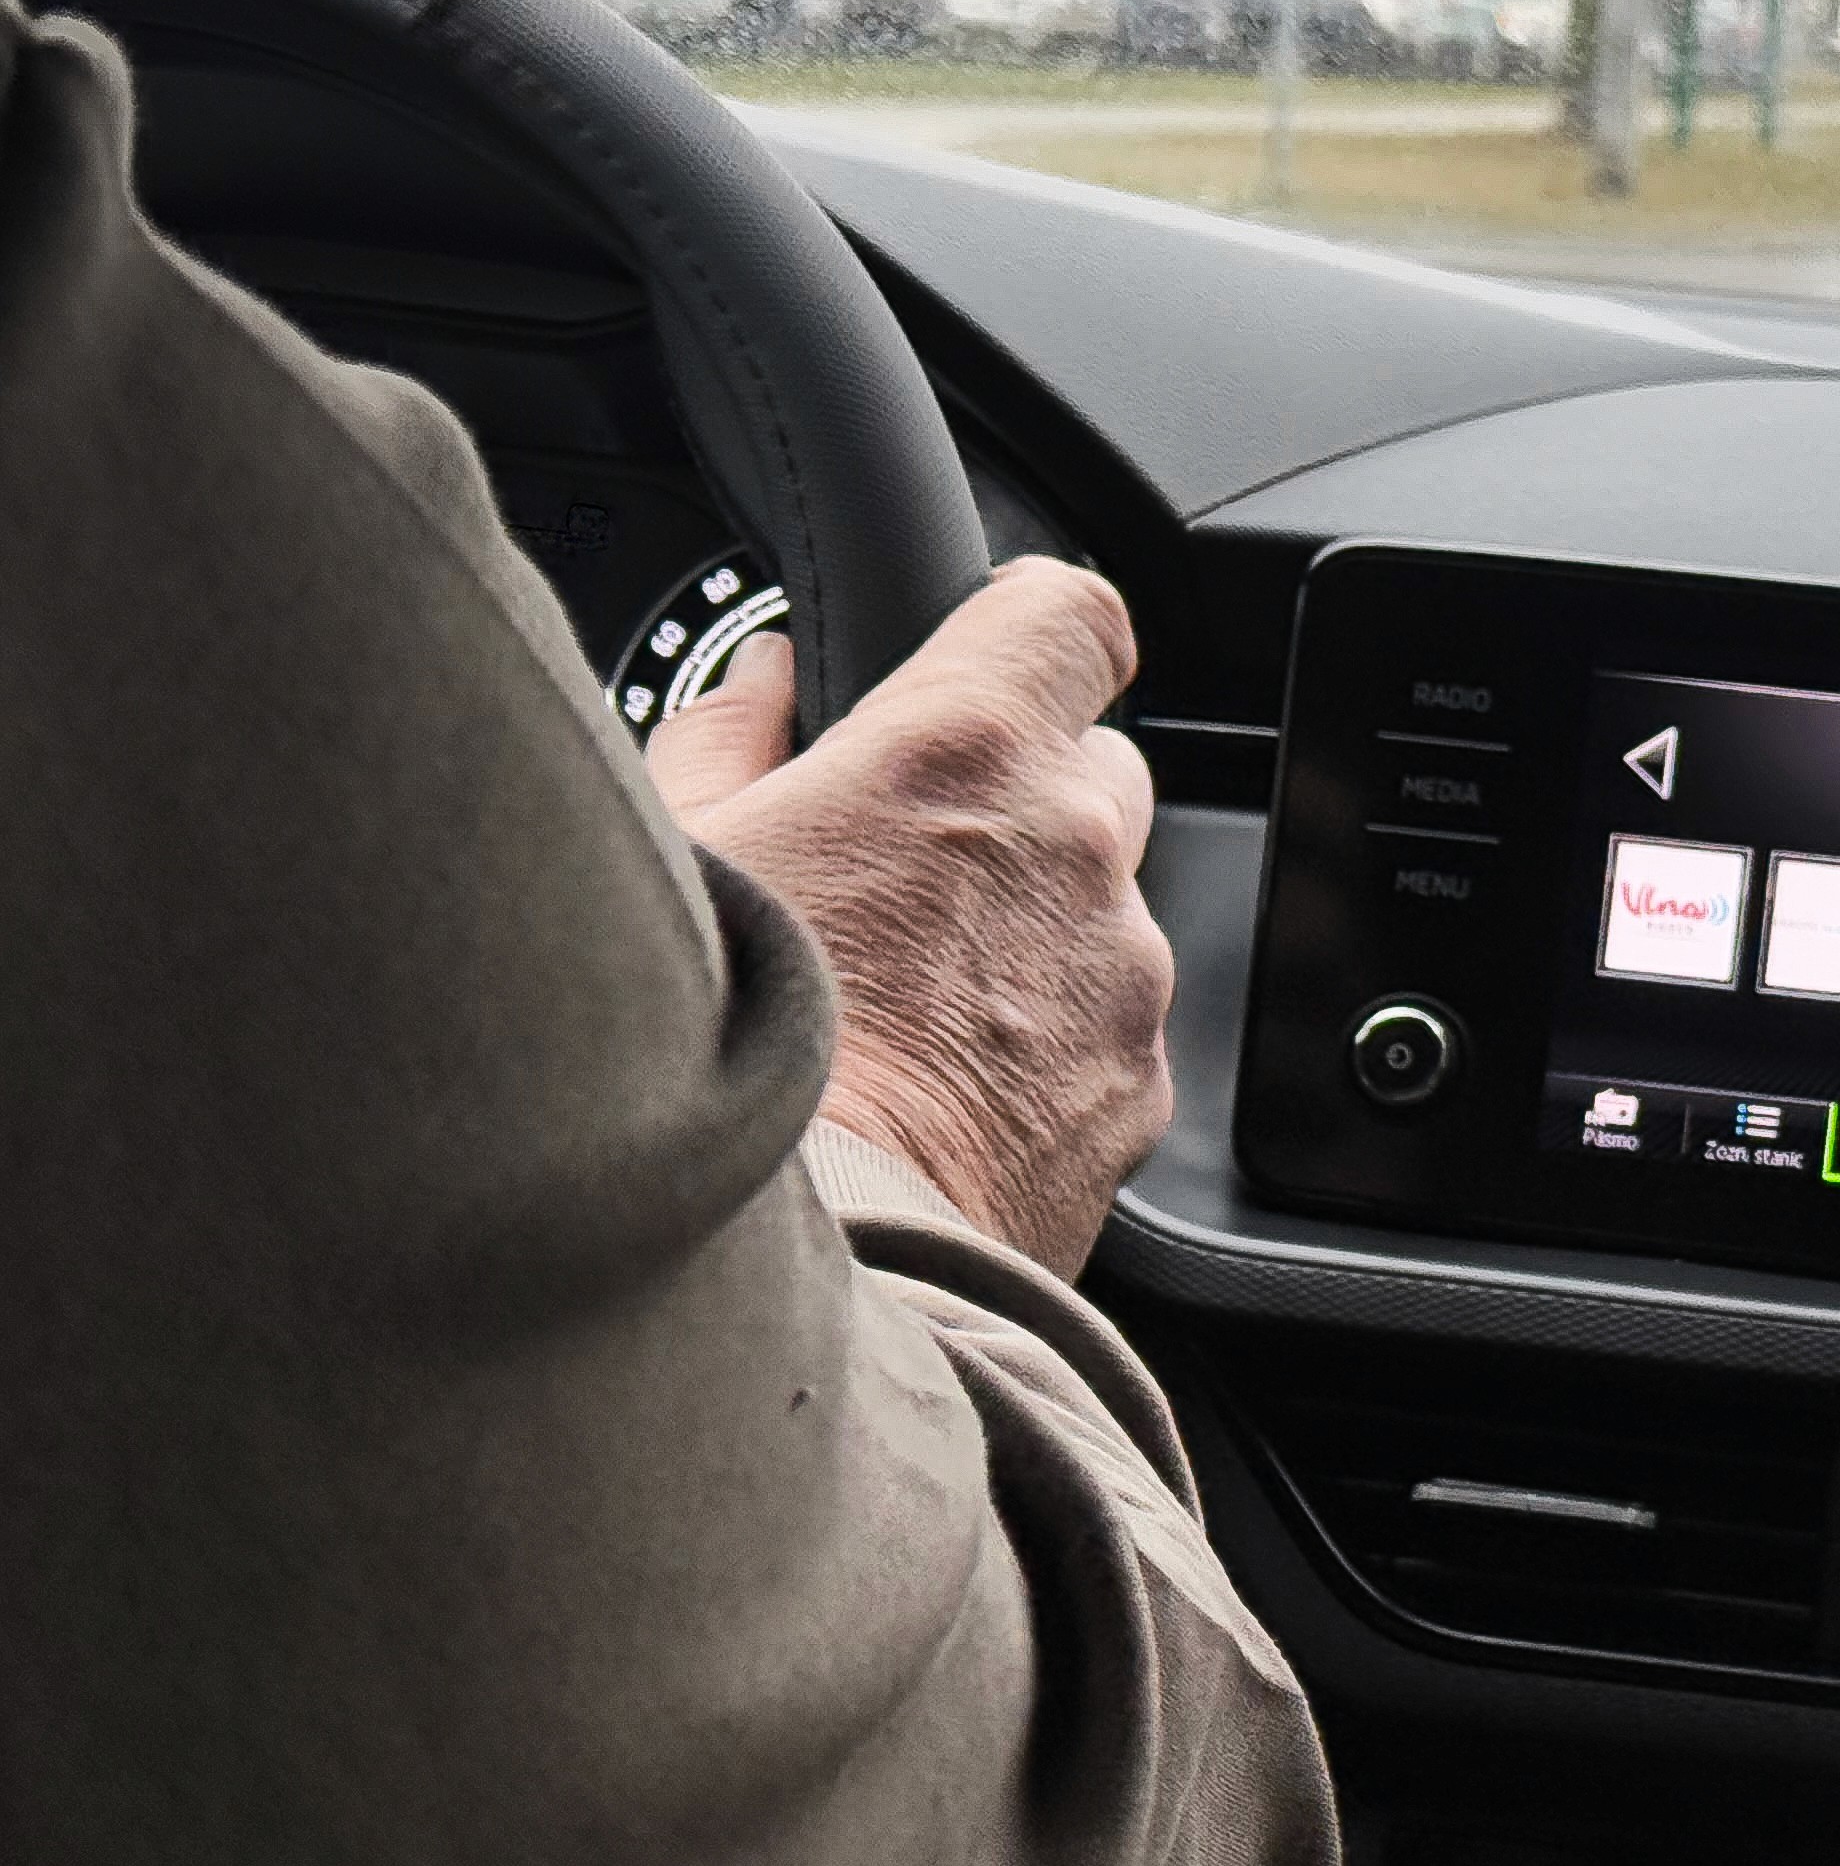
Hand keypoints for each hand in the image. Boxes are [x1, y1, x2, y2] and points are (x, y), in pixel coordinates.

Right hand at [646, 560, 1173, 1273]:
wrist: (805, 1252)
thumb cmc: (711, 1058)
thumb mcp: (676, 857)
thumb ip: (728, 738)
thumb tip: (760, 685)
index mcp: (962, 754)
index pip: (1069, 613)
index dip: (1035, 629)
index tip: (1001, 655)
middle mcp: (1072, 848)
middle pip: (1092, 767)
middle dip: (1018, 801)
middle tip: (909, 869)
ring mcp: (1120, 972)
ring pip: (1103, 911)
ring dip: (1031, 935)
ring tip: (910, 1006)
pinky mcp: (1138, 1085)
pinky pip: (1109, 1031)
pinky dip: (1049, 1044)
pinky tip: (949, 1086)